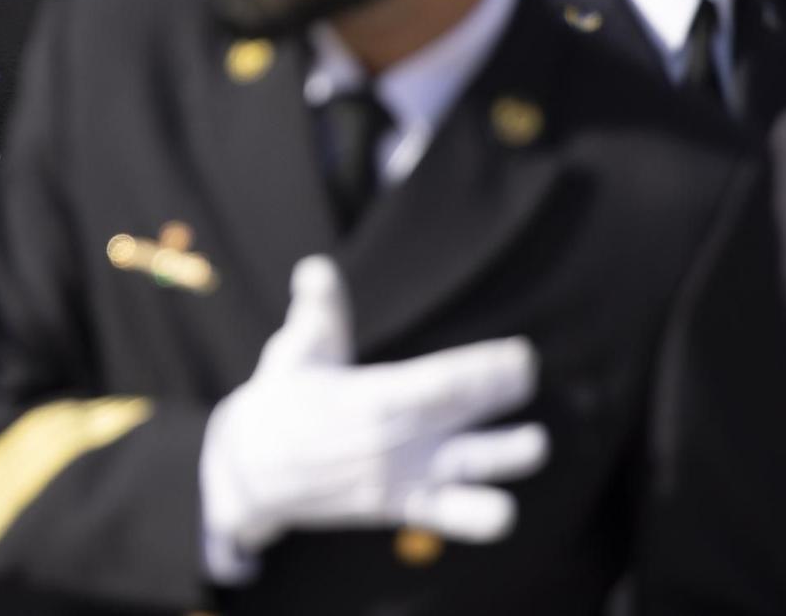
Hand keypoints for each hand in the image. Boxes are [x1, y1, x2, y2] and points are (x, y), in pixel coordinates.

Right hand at [200, 256, 547, 565]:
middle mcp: (390, 441)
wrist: (250, 472)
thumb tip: (316, 267)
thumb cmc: (280, 402)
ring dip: (505, 458)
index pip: (439, 383)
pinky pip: (448, 518)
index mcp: (369, 398)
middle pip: (460, 418)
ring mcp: (399, 478)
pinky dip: (478, 516)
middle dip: (501, 396)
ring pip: (467, 471)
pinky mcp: (399, 507)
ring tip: (535, 443)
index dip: (484, 370)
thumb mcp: (294, 351)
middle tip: (527, 375)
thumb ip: (317, 311)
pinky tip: (502, 508)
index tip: (518, 354)